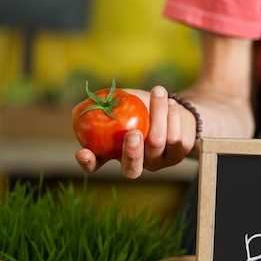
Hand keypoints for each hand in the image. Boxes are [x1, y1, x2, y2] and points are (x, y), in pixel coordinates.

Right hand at [75, 86, 196, 178]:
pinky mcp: (178, 155)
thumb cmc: (141, 105)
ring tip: (158, 91)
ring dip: (158, 113)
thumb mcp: (122, 101)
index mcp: (114, 152)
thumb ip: (107, 104)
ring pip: (157, 143)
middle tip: (133, 133)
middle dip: (131, 152)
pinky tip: (171, 104)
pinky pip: (175, 138)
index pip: (95, 165)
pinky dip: (172, 116)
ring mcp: (158, 162)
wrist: (174, 107)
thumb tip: (86, 105)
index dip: (88, 162)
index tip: (82, 153)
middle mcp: (136, 163)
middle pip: (132, 169)